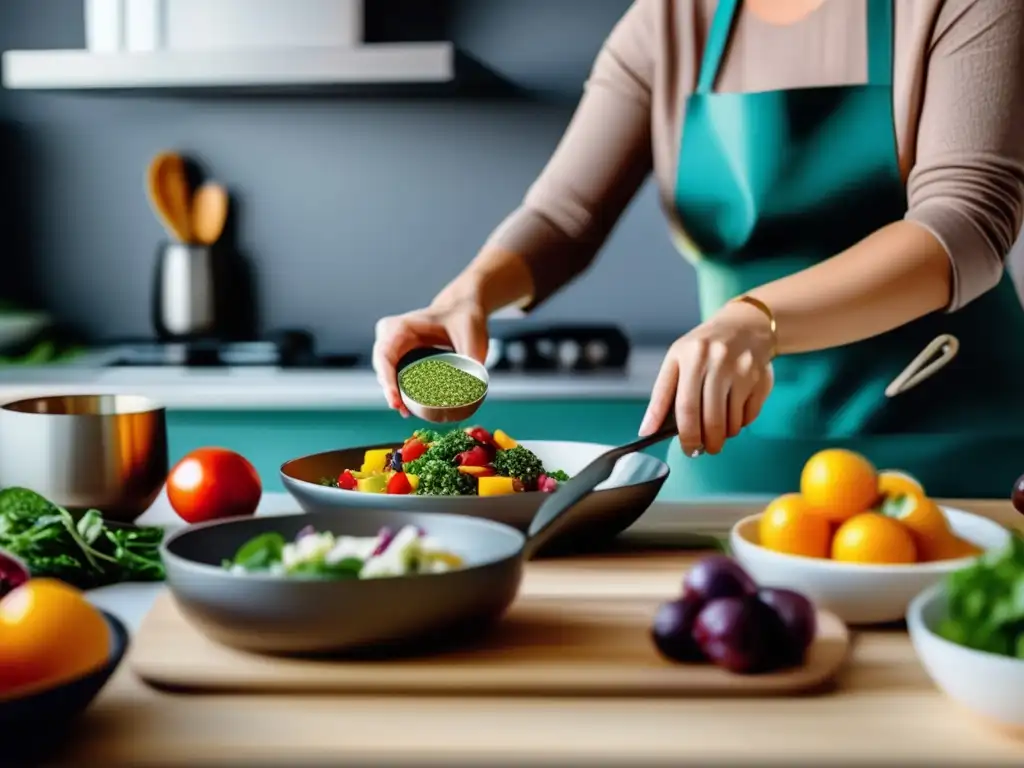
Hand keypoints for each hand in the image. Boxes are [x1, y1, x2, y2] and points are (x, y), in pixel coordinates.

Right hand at [372, 297, 488, 416]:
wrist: (463, 309)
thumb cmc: (465, 319)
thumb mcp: (472, 337)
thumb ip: (472, 361)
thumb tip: (472, 390)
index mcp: (402, 327)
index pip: (385, 356)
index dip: (387, 380)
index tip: (396, 401)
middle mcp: (392, 335)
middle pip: (383, 368)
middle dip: (390, 391)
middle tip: (404, 412)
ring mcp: (394, 346)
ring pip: (387, 374)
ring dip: (394, 393)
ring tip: (407, 413)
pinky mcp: (402, 357)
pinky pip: (396, 375)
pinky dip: (400, 390)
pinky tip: (409, 407)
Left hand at [639, 301, 774, 454]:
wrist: (746, 324)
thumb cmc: (704, 347)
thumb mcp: (676, 361)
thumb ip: (661, 396)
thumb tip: (646, 430)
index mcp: (691, 356)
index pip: (685, 405)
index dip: (684, 434)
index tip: (685, 449)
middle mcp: (718, 361)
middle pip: (710, 419)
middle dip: (706, 442)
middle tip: (702, 450)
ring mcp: (742, 370)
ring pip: (732, 421)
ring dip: (723, 435)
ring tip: (717, 430)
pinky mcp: (761, 379)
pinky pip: (749, 416)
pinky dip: (740, 424)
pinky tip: (733, 414)